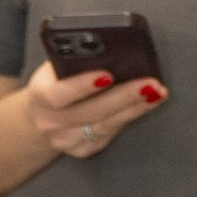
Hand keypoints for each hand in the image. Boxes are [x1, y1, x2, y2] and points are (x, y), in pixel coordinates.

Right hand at [21, 60, 165, 162]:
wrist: (43, 112)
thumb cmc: (57, 79)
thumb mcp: (57, 64)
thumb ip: (75, 58)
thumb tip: (111, 47)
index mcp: (39, 96)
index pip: (58, 94)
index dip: (81, 86)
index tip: (107, 75)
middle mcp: (49, 123)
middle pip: (90, 112)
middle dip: (123, 96)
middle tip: (149, 83)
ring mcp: (66, 140)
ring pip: (105, 126)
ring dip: (135, 107)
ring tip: (157, 91)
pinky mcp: (83, 149)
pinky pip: (111, 134)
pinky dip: (132, 116)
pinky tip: (148, 104)